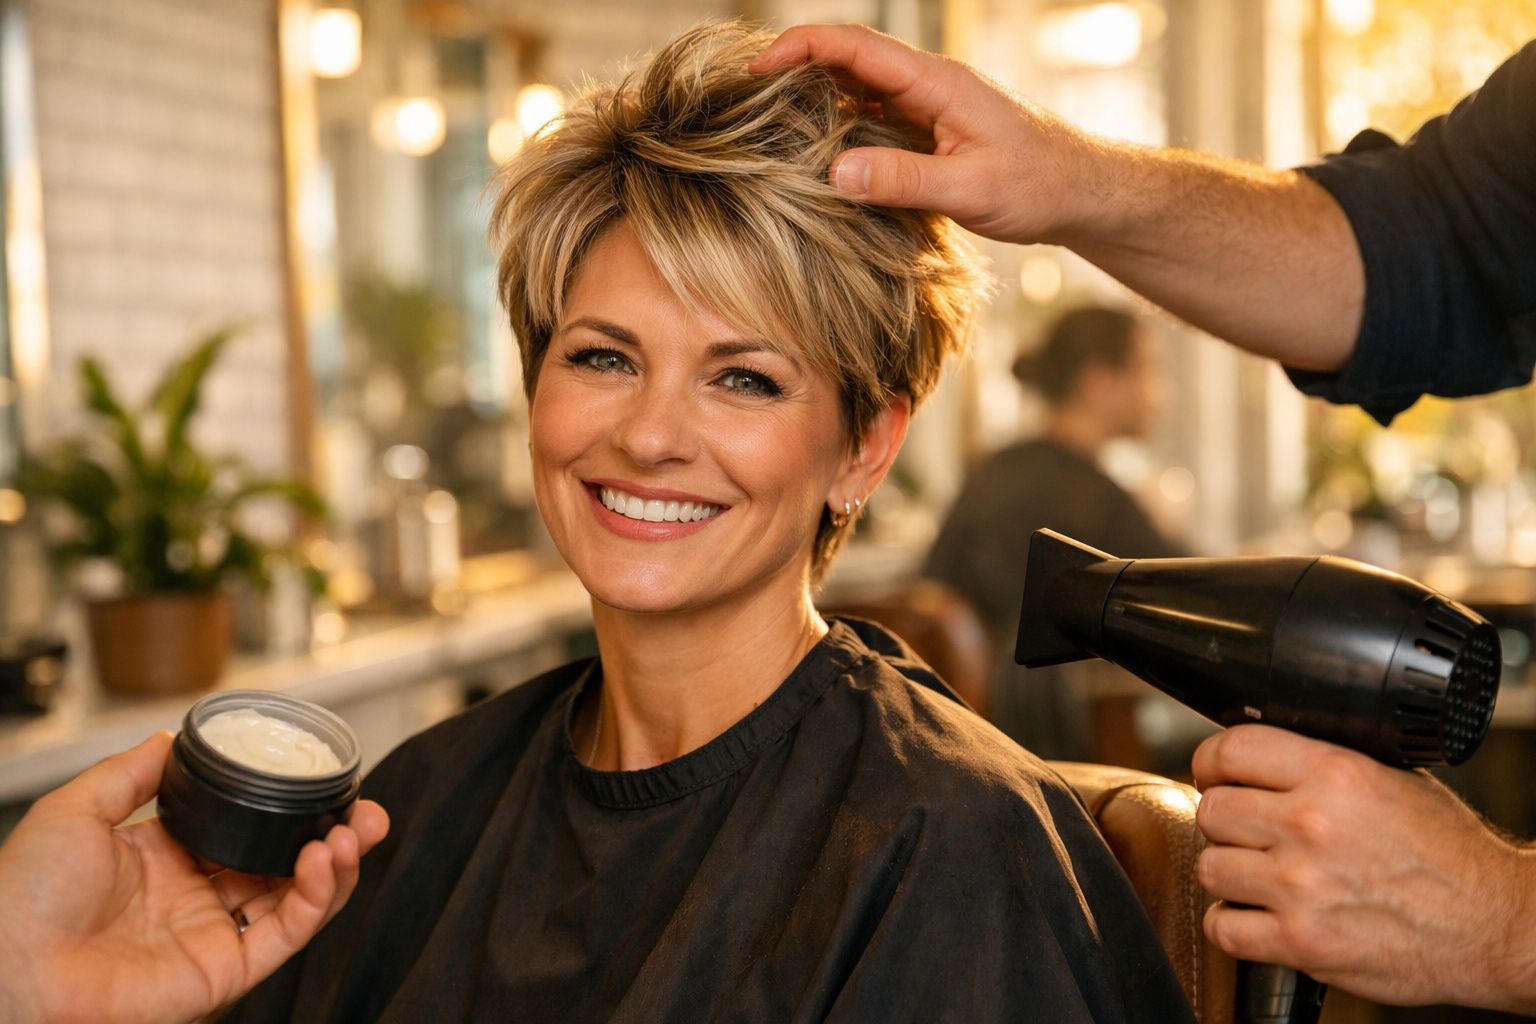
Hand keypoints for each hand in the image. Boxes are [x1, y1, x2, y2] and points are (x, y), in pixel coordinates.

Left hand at [0, 732, 388, 1023]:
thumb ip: (132, 772)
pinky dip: (315, 899)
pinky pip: (285, 934)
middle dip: (337, 839)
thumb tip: (171, 736)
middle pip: (287, 866)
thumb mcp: (76, 808)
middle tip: (369, 813)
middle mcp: (199, 897)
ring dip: (336, 866)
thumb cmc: (23, 896)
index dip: (292, 813)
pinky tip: (323, 860)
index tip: (326, 787)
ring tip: (354, 832)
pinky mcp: (223, 971)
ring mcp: (214, 935)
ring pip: (298, 900)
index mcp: (169, 860)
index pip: (250, 832)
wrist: (9, 965)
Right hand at [749, 24, 1096, 244]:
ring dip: (813, 101)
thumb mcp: (970, 189)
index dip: (801, 48)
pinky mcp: (929, 132)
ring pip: (856, 90)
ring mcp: (926, 107)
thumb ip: (904, 180)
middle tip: (743, 99)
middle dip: (794, 70)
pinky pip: (872, 119)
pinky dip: (838, 128)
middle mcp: (927, 85)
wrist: (1082, 192)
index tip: (757, 68)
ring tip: (766, 129)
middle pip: (846, 60)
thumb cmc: (1038, 185)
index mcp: (937, 82)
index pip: (855, 47)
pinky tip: (816, 156)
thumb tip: (835, 173)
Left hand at [1193, 725, 1535, 1012]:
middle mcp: (1310, 825)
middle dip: (1225, 821)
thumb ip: (1324, 766)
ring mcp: (1301, 886)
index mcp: (1334, 774)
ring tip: (1260, 876)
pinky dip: (1233, 925)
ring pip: (1210, 867)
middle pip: (1212, 810)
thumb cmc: (1451, 856)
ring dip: (1229, 873)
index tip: (1215, 775)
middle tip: (1247, 833)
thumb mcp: (1393, 780)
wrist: (1494, 925)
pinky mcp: (1303, 941)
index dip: (1212, 762)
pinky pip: (1224, 928)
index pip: (1231, 749)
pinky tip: (1257, 916)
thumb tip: (1266, 758)